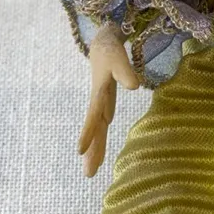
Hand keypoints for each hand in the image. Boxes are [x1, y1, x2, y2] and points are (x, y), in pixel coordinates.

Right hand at [78, 23, 139, 177]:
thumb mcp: (117, 55)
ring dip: (94, 148)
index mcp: (99, 91)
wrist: (102, 38)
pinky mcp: (104, 99)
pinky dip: (97, 137)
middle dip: (92, 150)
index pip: (94, 115)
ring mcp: (100, 100)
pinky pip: (100, 122)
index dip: (88, 132)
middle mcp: (98, 98)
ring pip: (96, 128)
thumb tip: (134, 87)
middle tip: (89, 175)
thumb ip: (125, 69)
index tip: (79, 151)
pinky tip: (97, 148)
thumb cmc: (110, 46)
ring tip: (90, 170)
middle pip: (94, 128)